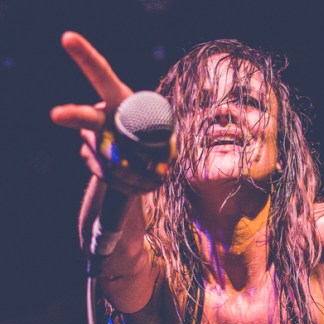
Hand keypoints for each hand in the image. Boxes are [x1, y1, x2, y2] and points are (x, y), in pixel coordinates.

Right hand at [50, 32, 160, 193]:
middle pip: (86, 117)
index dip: (86, 57)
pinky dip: (130, 184)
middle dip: (72, 116)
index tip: (68, 39)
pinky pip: (110, 177)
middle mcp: (100, 116)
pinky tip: (138, 179)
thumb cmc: (159, 143)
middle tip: (57, 115)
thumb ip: (150, 148)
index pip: (102, 75)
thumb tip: (123, 164)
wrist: (149, 165)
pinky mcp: (91, 161)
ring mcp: (92, 139)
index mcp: (119, 98)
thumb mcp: (165, 139)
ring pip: (109, 161)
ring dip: (137, 173)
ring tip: (153, 171)